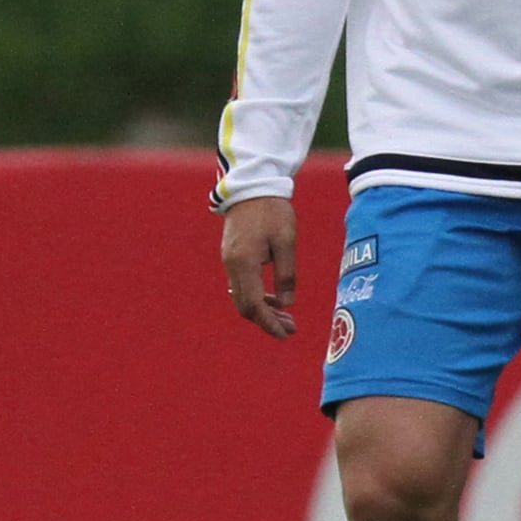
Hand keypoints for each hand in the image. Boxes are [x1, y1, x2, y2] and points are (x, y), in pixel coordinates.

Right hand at [221, 196, 300, 338]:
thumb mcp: (286, 241)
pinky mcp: (231, 255)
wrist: (252, 185)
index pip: (255, 305)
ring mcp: (229, 260)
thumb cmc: (273, 211)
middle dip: (267, 321)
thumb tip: (287, 304)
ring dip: (262, 310)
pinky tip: (272, 297)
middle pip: (245, 306)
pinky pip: (240, 285)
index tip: (286, 335)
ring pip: (242, 297)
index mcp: (245, 263)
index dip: (270, 324)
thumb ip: (286, 275)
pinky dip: (256, 296)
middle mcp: (232, 265)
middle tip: (291, 327)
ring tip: (286, 315)